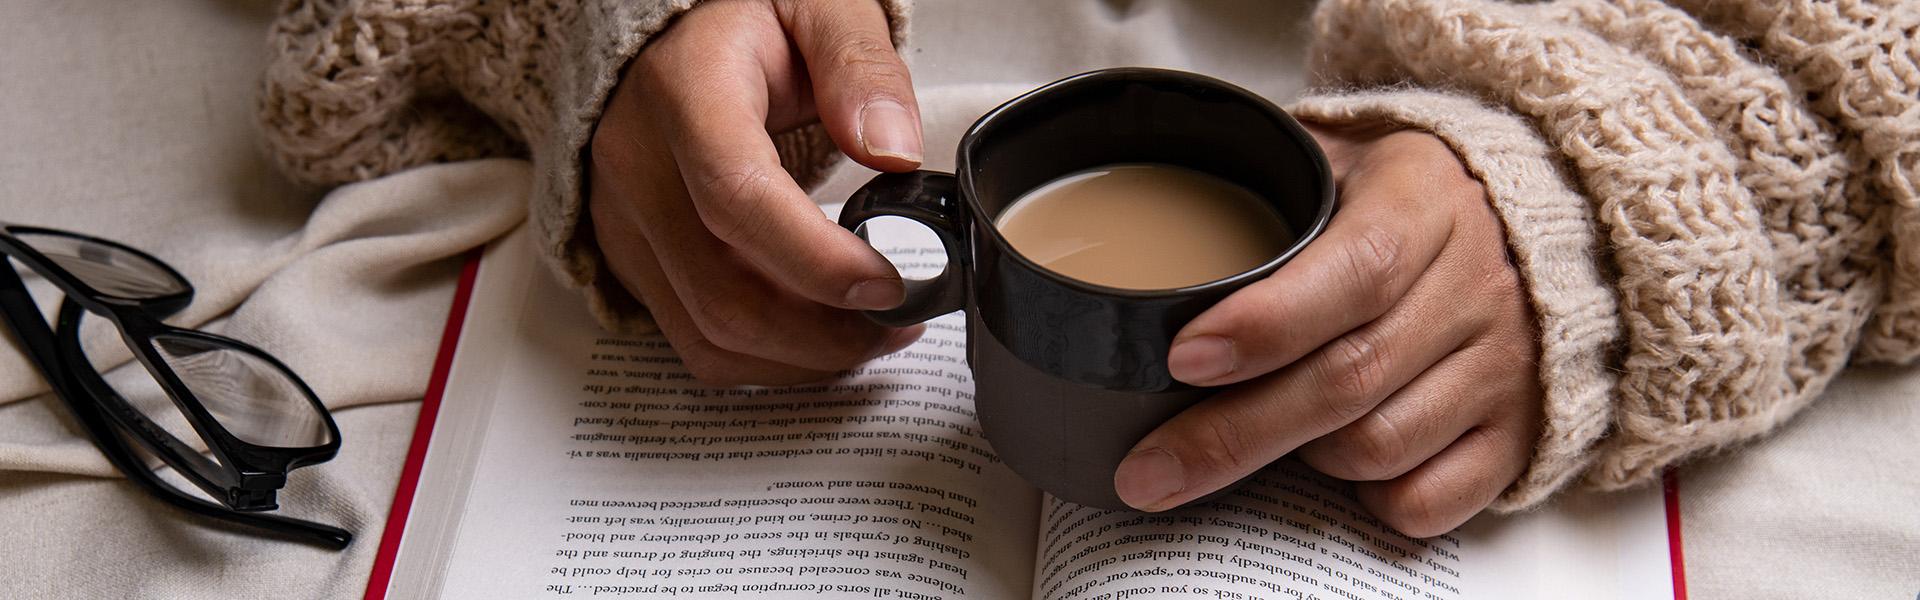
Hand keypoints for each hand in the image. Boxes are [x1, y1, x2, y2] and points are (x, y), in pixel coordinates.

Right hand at [587, 0, 923, 385]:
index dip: (816, 260)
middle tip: (901, 321)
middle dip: (825, 332)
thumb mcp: (818, 6)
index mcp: (683, 91)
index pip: (736, 197)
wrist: (671, 37)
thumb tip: (893, 150)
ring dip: (802, 356)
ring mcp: (625, 220)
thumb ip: (860, 67)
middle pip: (724, 291)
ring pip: (708, 332)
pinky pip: (694, 339)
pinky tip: (820, 337)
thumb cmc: (746, 20)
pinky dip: (765, 359)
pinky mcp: (630, 258)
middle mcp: (636, 164)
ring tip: (872, 334)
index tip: (888, 283)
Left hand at [1113, 123, 1543, 536]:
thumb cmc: (1404, 195)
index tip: (1181, 356)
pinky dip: (1370, 498)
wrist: (1545, 217)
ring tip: (1267, 427)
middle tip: (1148, 468)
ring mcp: (1506, 365)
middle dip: (1233, 433)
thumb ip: (1266, 187)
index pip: (1357, 271)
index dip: (1266, 324)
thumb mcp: (1341, 158)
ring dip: (1304, 457)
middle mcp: (1478, 285)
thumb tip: (1154, 243)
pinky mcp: (1519, 431)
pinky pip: (1429, 498)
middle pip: (1349, 379)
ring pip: (1380, 446)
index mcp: (1424, 202)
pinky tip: (1342, 464)